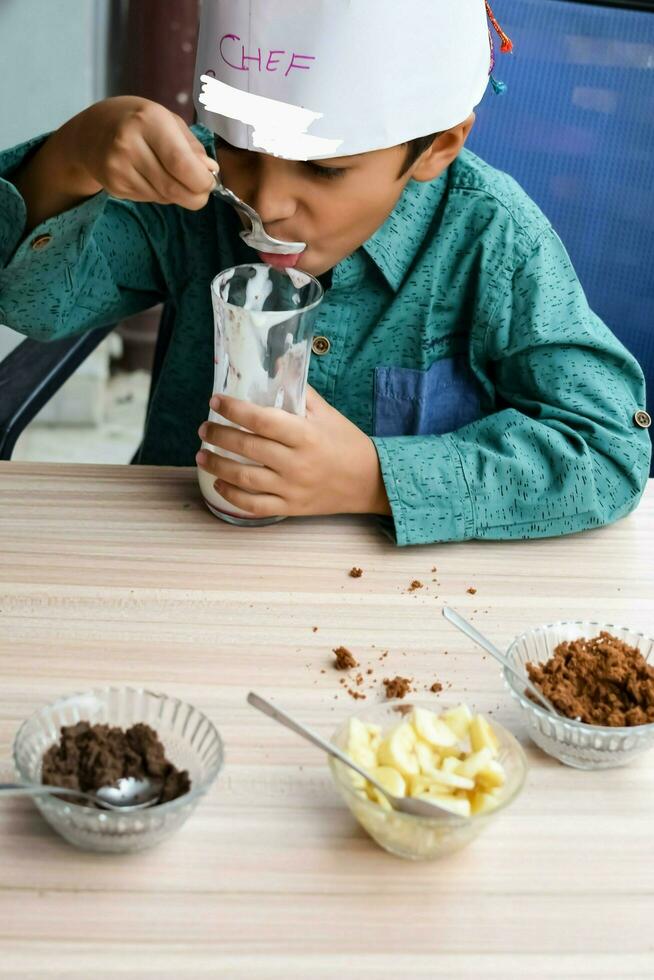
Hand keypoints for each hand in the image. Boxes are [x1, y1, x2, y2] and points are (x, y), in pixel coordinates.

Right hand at [62, 97, 217, 208]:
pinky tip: (153, 178)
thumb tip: (210, 170)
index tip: (209, 182)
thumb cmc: (137, 122)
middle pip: (173, 187)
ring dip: (178, 195)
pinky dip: (160, 194)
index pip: (182, 164)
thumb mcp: (167, 120)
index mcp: (148, 120)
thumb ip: (192, 146)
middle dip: (195, 196)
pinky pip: (150, 199)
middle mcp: (129, 143)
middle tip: (202, 193)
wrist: (90, 132)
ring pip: (164, 197)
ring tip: (173, 178)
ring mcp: (118, 167)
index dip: (201, 181)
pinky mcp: (114, 186)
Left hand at [196, 387, 390, 519]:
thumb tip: (275, 362)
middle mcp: (296, 463)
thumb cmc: (346, 442)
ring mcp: (292, 488)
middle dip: (218, 435)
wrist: (370, 481)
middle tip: (204, 427)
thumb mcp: (326, 413)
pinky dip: (232, 496)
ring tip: (201, 453)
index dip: (234, 409)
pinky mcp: (290, 508)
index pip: (262, 420)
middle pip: (247, 448)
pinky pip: (254, 506)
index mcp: (305, 435)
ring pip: (244, 478)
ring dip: (217, 465)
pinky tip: (219, 484)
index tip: (216, 401)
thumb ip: (298, 390)